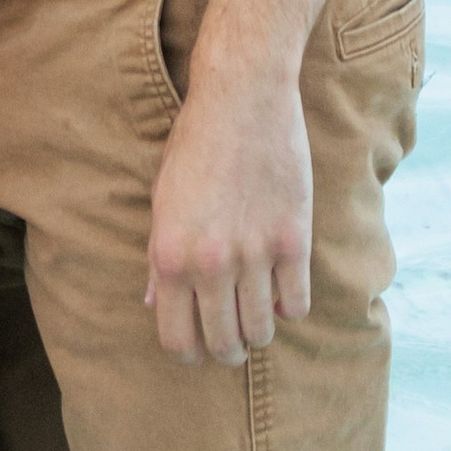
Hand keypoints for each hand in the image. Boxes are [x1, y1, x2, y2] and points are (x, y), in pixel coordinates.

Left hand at [145, 59, 311, 362]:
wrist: (242, 97)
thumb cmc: (195, 144)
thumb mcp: (162, 198)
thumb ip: (158, 258)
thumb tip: (154, 304)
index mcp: (169, 256)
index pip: (178, 340)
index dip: (189, 353)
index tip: (199, 347)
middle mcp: (209, 263)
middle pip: (224, 344)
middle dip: (227, 349)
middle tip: (232, 337)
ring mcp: (254, 254)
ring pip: (262, 331)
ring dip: (259, 330)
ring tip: (257, 314)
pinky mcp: (293, 240)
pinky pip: (297, 304)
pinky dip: (289, 305)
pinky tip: (282, 288)